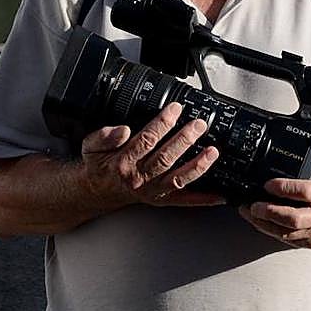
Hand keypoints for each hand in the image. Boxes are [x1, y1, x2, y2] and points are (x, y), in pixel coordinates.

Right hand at [80, 102, 223, 207]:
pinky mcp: (162, 200)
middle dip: (184, 140)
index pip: (146, 140)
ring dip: (197, 166)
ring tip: (212, 152)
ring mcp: (153, 191)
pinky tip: (219, 194)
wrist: (98, 191)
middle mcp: (139, 179)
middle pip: (165, 159)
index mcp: (123, 162)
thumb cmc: (99, 166)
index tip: (175, 109)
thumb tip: (122, 129)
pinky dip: (203, 199)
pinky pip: (185, 200)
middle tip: (199, 124)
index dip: (162, 124)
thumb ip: (104, 135)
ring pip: (178, 179)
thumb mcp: (90, 146)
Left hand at [239, 131, 310, 249]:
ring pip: (287, 233)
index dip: (285, 189)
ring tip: (248, 213)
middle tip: (254, 205)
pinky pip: (288, 240)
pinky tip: (259, 222)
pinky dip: (271, 231)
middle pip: (294, 219)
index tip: (269, 184)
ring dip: (265, 224)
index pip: (305, 193)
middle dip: (270, 213)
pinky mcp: (310, 240)